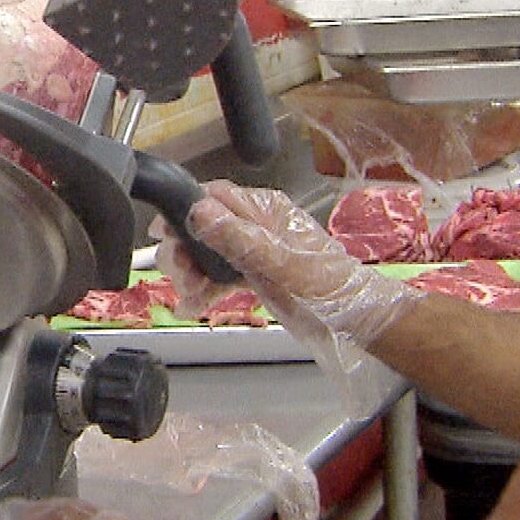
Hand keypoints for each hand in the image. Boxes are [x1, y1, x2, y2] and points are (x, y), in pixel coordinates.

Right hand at [161, 179, 415, 347]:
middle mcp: (259, 224)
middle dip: (185, 248)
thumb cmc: (329, 289)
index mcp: (267, 209)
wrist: (357, 323)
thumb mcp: (281, 264)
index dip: (185, 210)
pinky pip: (221, 275)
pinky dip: (206, 289)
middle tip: (179, 273)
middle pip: (206, 225)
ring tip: (188, 293)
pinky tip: (194, 305)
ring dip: (192, 272)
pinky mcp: (257, 274)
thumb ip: (240, 238)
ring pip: (209, 252)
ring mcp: (257, 250)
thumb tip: (199, 212)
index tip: (162, 230)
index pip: (216, 195)